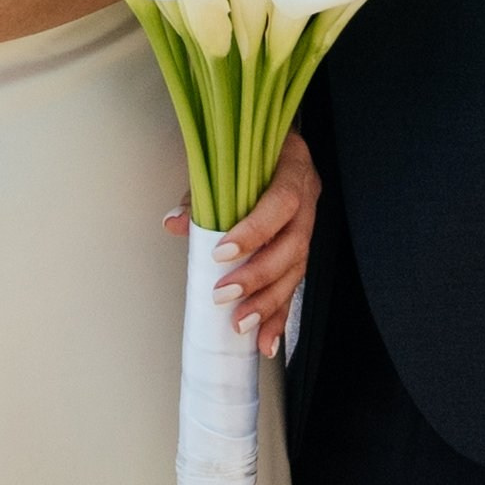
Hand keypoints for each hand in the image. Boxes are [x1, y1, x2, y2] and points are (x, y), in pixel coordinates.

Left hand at [164, 128, 321, 357]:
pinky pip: (294, 285)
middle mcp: (308, 197)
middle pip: (292, 244)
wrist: (274, 142)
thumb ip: (200, 193)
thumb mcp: (223, 159)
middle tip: (224, 295)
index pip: (281, 201)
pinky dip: (279, 315)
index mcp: (292, 166)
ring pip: (296, 270)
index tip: (222, 253)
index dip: (255, 231)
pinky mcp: (302, 248)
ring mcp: (309, 224)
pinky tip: (266, 341)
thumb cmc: (245, 149)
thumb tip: (174, 224)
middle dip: (258, 275)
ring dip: (269, 303)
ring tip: (242, 326)